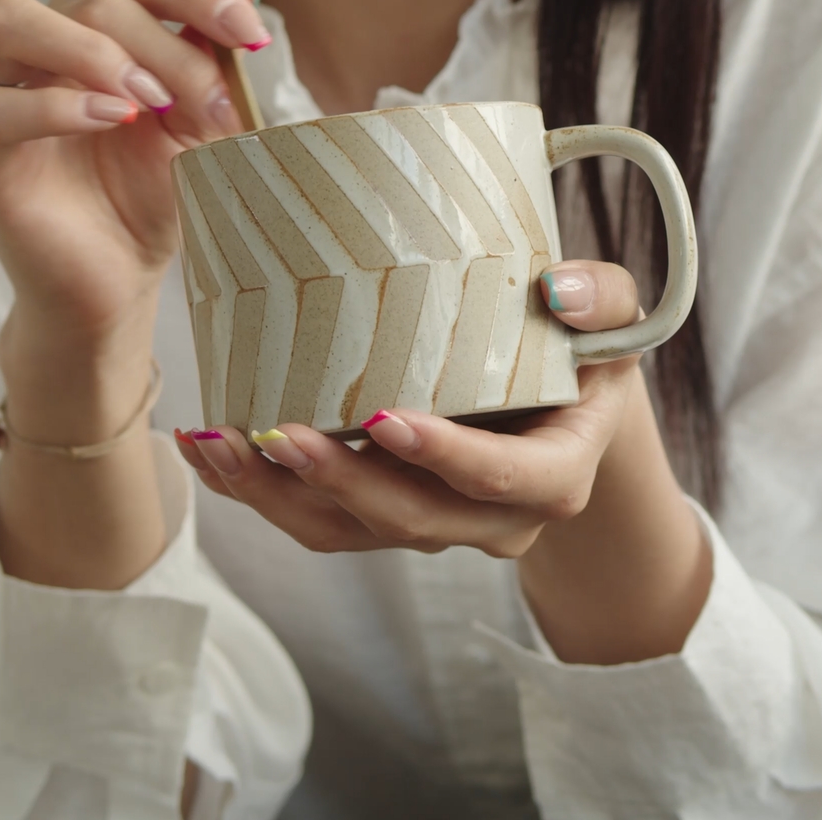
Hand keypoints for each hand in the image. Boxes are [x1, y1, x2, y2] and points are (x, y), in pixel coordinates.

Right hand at [0, 0, 269, 345]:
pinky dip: (58, 106)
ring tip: (147, 101)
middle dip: (164, 46)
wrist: (118, 285)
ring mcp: (1, 96)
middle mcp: (43, 49)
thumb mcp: (194, 121)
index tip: (253, 37)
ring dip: (92, 50)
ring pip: (11, 20)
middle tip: (210, 104)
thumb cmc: (150, 197)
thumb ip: (207, 57)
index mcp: (96, 30)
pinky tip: (113, 122)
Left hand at [176, 261, 641, 560]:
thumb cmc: (583, 341)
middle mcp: (493, 517)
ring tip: (218, 442)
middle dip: (339, 482)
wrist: (568, 397)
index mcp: (554, 474)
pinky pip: (318, 519)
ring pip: (349, 532)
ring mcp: (434, 523)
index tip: (384, 418)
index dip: (444, 459)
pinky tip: (208, 449)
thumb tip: (556, 288)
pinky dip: (258, 489)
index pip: (500, 480)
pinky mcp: (384, 513)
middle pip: (410, 520)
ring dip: (277, 494)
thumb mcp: (612, 313)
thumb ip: (598, 295)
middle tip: (279, 433)